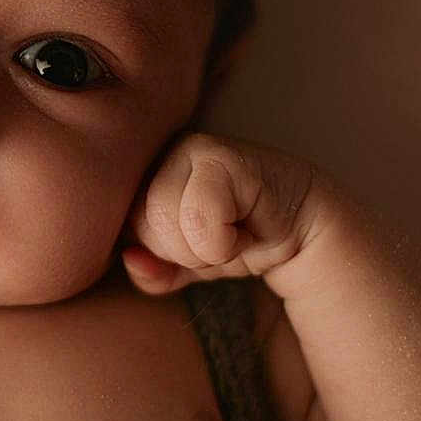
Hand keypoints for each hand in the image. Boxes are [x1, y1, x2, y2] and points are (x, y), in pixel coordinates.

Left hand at [119, 132, 323, 295]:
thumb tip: (131, 259)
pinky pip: (200, 218)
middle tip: (222, 236)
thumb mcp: (185, 267)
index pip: (124, 231)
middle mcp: (157, 156)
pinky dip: (224, 241)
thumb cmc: (236, 237)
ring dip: (208, 248)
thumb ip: (151, 271)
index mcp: (139, 179)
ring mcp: (187, 149)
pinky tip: (246, 225)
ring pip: (168, 223)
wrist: (296, 228)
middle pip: (145, 227)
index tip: (198, 243)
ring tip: (233, 230)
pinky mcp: (219, 154)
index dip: (165, 254)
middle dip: (187, 252)